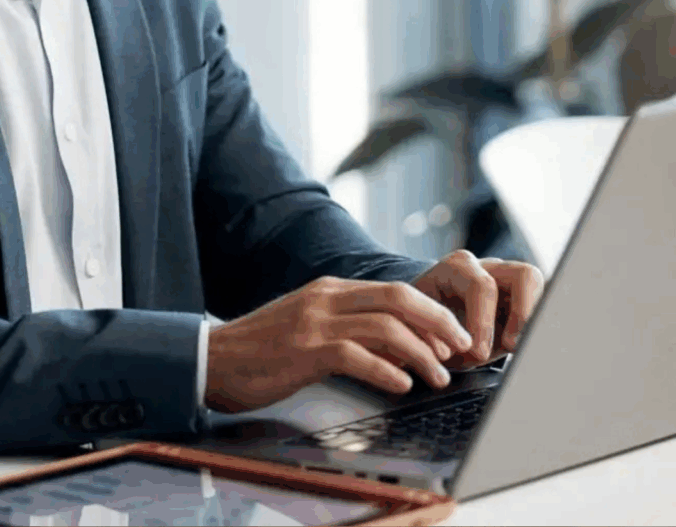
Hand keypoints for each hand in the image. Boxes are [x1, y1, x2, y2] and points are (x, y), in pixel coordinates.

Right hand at [204, 276, 475, 411]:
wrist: (213, 360)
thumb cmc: (262, 351)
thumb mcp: (309, 329)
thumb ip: (350, 330)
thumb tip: (401, 348)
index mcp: (329, 290)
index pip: (394, 291)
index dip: (431, 313)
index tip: (453, 337)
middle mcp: (325, 298)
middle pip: (399, 298)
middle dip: (439, 323)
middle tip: (461, 348)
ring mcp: (314, 321)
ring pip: (385, 326)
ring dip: (421, 353)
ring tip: (439, 377)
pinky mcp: (304, 349)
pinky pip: (356, 355)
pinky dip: (386, 370)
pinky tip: (401, 385)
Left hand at [412, 251, 543, 367]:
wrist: (422, 319)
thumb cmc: (420, 323)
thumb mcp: (419, 327)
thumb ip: (432, 337)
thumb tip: (451, 352)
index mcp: (455, 269)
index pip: (481, 286)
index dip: (483, 322)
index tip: (477, 352)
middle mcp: (486, 268)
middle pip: (524, 275)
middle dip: (523, 314)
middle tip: (511, 346)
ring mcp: (506, 279)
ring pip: (538, 287)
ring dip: (533, 319)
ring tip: (520, 347)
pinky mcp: (520, 297)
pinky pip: (540, 306)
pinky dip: (535, 327)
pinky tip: (524, 347)